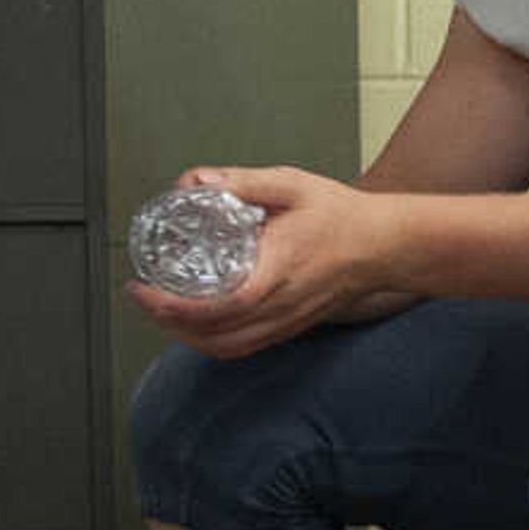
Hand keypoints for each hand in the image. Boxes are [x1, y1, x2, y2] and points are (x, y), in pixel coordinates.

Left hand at [127, 168, 390, 357]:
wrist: (385, 245)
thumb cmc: (343, 217)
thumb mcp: (292, 185)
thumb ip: (243, 182)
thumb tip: (198, 182)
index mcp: (279, 269)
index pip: (221, 305)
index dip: (175, 307)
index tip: (145, 289)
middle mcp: (283, 303)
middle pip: (215, 335)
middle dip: (169, 323)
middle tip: (143, 297)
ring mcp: (288, 320)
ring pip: (228, 347)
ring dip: (188, 338)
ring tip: (163, 313)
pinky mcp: (292, 326)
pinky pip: (245, 346)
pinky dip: (213, 342)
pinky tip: (199, 325)